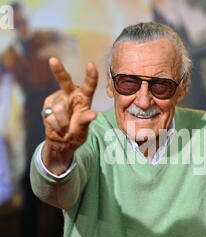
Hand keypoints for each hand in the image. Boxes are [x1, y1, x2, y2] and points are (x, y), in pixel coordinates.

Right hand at [41, 57, 97, 173]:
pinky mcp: (47, 107)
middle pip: (65, 81)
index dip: (90, 75)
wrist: (62, 142)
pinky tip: (59, 128)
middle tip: (53, 60)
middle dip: (58, 70)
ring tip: (66, 129)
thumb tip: (93, 114)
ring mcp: (58, 100)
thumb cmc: (77, 132)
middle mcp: (70, 95)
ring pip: (59, 108)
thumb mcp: (84, 128)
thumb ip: (86, 120)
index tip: (91, 65)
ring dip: (64, 123)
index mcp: (84, 98)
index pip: (89, 85)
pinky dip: (56, 126)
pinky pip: (51, 117)